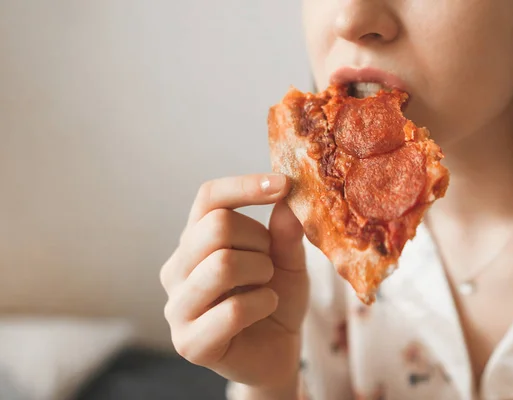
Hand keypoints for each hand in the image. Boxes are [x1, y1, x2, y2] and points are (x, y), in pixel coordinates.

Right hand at [160, 173, 307, 390]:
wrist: (275, 352)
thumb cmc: (274, 300)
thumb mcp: (288, 261)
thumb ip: (286, 233)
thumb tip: (287, 199)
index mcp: (195, 241)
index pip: (208, 198)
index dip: (245, 186)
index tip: (283, 184)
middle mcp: (177, 268)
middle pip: (216, 227)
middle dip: (259, 241)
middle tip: (270, 262)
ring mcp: (177, 306)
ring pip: (221, 265)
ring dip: (261, 272)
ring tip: (266, 285)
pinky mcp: (189, 342)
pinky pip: (233, 309)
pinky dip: (263, 303)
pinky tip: (265, 308)